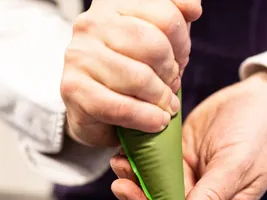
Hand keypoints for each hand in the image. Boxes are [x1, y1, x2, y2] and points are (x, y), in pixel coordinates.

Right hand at [60, 0, 201, 146]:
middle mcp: (92, 23)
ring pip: (139, 77)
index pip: (165, 14)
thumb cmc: (128, 71)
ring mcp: (79, 55)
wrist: (92, 109)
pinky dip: (146, 118)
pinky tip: (156, 121)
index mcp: (113, 3)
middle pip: (154, 45)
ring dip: (161, 98)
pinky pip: (122, 106)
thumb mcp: (157, 38)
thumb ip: (174, 17)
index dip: (182, 42)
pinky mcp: (73, 88)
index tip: (180, 59)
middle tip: (172, 86)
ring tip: (166, 106)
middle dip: (171, 72)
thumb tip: (193, 7)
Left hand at [110, 71, 266, 199]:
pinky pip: (152, 168)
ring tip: (120, 167)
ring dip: (134, 184)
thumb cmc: (256, 136)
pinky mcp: (174, 161)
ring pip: (154, 192)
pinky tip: (124, 154)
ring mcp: (185, 181)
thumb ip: (213, 197)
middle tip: (122, 188)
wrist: (253, 101)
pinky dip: (136, 163)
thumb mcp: (238, 166)